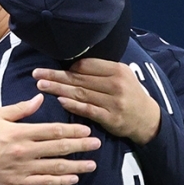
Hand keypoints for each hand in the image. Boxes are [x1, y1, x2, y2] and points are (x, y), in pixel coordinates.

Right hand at [0, 93, 100, 184]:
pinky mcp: (19, 184)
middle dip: (80, 146)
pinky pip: (44, 183)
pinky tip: (73, 179)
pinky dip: (60, 181)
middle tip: (97, 145)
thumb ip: (20, 109)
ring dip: (76, 166)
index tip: (86, 130)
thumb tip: (40, 98)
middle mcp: (25, 151)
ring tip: (92, 164)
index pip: (52, 131)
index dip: (72, 131)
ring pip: (55, 167)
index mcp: (20, 133)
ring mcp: (23, 169)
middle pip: (58, 148)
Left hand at [33, 59, 160, 144]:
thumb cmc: (129, 95)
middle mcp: (116, 84)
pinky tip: (59, 100)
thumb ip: (100, 71)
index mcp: (117, 70)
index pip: (87, 65)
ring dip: (59, 89)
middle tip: (37, 74)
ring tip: (41, 85)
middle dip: (56, 76)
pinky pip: (88, 109)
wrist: (147, 119)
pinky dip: (73, 105)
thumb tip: (72, 65)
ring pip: (81, 93)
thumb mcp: (121, 76)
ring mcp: (114, 102)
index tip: (51, 68)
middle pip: (80, 78)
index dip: (68, 67)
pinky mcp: (111, 118)